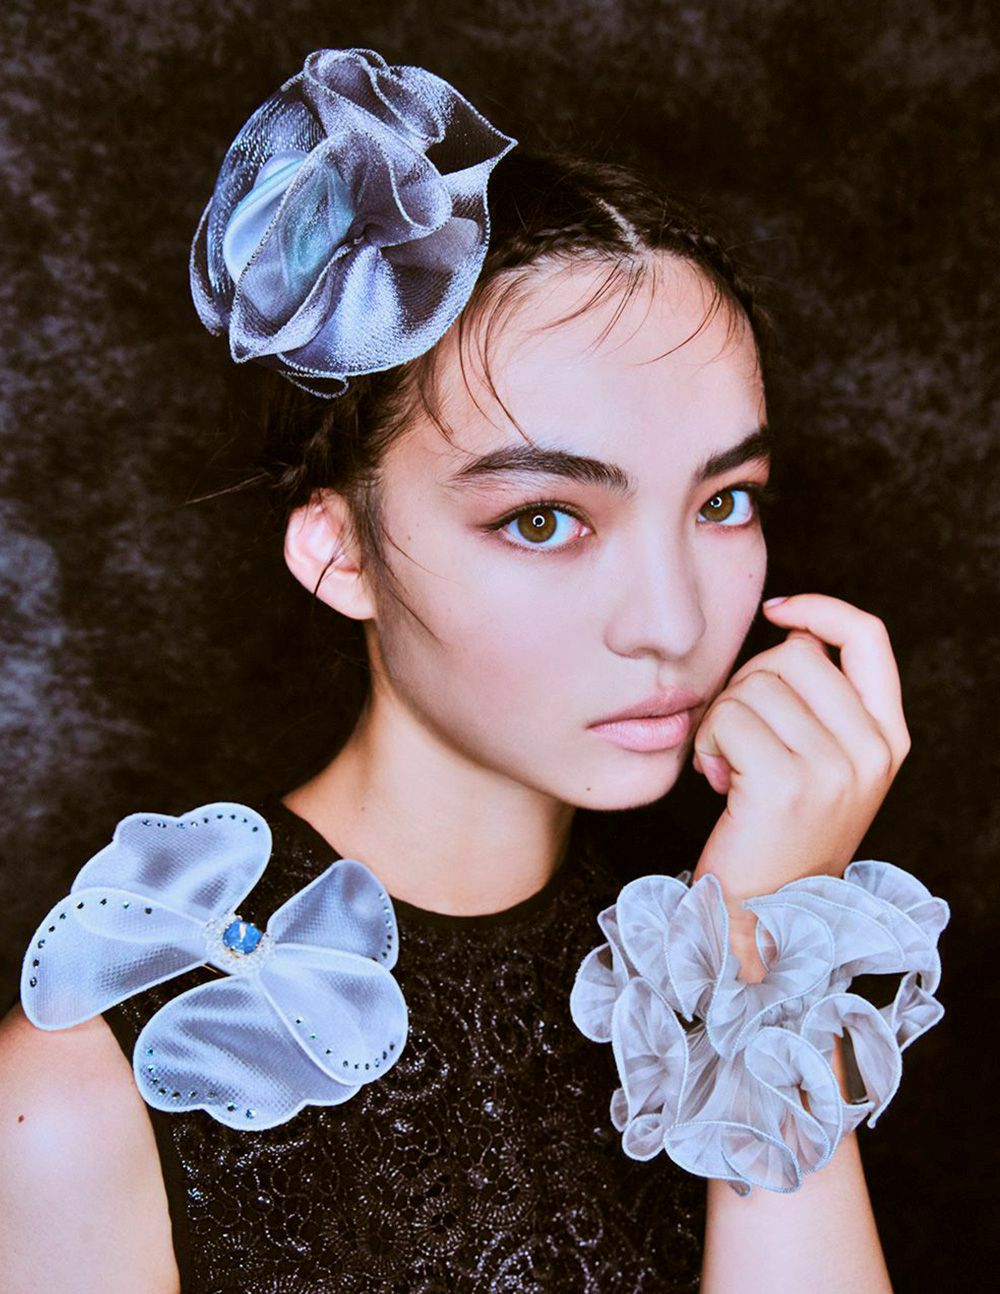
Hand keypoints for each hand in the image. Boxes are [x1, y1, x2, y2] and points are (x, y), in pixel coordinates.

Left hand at [689, 594, 910, 962]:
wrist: (766, 916)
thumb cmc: (779, 833)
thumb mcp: (821, 765)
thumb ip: (818, 704)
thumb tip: (791, 630)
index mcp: (888, 739)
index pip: (869, 639)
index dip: (822, 608)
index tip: (776, 608)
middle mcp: (872, 751)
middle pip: (794, 654)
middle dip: (748, 682)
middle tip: (736, 735)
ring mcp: (835, 769)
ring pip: (756, 685)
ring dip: (722, 717)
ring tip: (726, 764)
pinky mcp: (788, 785)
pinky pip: (728, 718)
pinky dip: (707, 740)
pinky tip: (714, 777)